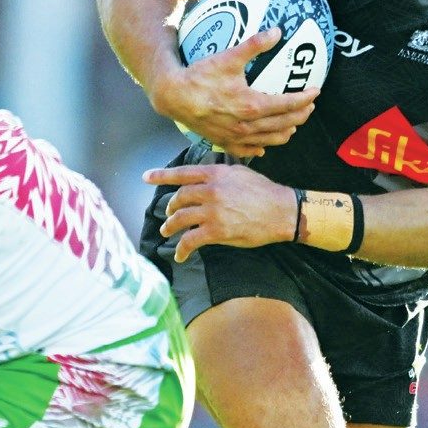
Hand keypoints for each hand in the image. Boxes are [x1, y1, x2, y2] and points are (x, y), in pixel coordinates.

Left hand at [144, 163, 296, 261]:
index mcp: (215, 173)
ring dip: (170, 226)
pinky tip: (180, 255)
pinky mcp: (216, 231)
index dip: (162, 176)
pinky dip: (181, 249)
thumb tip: (204, 174)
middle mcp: (210, 190)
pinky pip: (190, 240)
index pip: (182, 173)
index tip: (146, 177)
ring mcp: (212, 211)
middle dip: (170, 207)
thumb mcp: (240, 172)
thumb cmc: (264, 191)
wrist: (281, 211)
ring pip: (180, 218)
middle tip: (168, 214)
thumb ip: (219, 173)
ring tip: (167, 231)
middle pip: (179, 198)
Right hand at [151, 27, 319, 157]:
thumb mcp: (228, 57)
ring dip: (285, 132)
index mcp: (252, 105)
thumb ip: (255, 44)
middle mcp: (247, 125)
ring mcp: (236, 137)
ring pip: (269, 140)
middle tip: (309, 107)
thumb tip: (277, 31)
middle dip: (300, 115)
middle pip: (283, 124)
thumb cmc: (200, 76)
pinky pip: (247, 150)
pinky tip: (263, 146)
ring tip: (292, 125)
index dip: (305, 98)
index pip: (288, 104)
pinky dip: (260, 147)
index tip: (315, 92)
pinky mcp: (224, 142)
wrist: (173, 96)